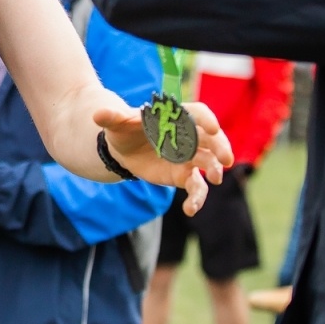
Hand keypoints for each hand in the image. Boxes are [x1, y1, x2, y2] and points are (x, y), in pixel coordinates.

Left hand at [96, 102, 232, 215]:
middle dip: (220, 147)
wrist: (123, 148)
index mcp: (175, 117)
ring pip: (208, 163)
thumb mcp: (116, 123)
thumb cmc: (124, 129)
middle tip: (226, 159)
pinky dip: (196, 198)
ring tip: (214, 179)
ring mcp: (189, 156)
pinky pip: (196, 187)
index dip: (206, 120)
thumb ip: (111, 117)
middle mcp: (188, 135)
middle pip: (211, 139)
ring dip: (214, 170)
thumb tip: (97, 114)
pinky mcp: (183, 175)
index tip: (213, 128)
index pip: (197, 114)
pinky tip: (190, 210)